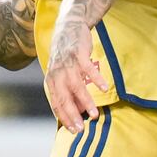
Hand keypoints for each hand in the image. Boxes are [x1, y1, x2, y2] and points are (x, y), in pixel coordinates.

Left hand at [45, 17, 109, 132]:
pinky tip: (104, 88)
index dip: (64, 117)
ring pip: (76, 87)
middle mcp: (57, 74)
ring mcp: (68, 64)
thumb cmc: (66, 54)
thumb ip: (68, 90)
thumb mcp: (62, 73)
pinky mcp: (79, 54)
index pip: (56, 103)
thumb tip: (79, 110)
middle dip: (73, 115)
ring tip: (95, 114)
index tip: (73, 130)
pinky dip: (96, 79)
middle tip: (81, 129)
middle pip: (64, 98)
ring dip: (86, 102)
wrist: (68, 27)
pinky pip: (88, 69)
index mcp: (52, 80)